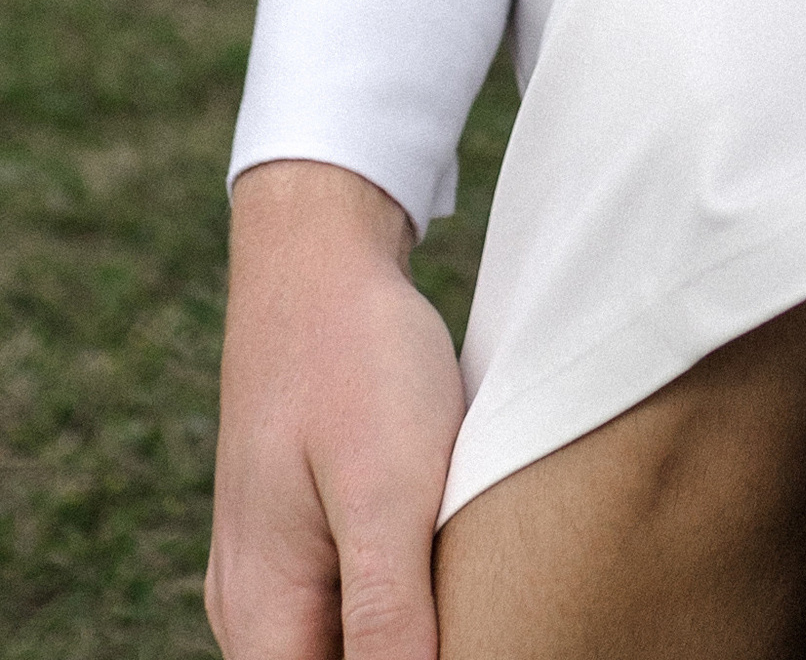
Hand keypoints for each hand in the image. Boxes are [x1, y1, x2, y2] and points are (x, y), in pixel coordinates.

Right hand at [207, 161, 461, 659]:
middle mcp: (251, 605)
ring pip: (343, 642)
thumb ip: (388, 618)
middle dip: (411, 657)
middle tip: (489, 611)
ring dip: (410, 631)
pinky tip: (450, 553)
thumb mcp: (386, 493)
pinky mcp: (301, 526)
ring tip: (475, 586)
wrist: (319, 251)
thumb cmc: (354, 360)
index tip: (473, 637)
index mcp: (260, 615)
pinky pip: (349, 594)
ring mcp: (273, 564)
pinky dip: (403, 591)